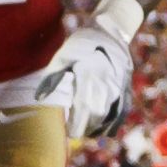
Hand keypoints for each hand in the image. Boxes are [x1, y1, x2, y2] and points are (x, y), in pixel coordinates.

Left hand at [46, 0, 144, 141]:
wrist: (111, 32)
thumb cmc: (81, 44)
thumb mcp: (63, 56)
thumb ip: (52, 77)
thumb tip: (40, 99)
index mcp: (90, 74)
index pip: (84, 106)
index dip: (77, 123)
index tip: (68, 132)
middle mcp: (107, 81)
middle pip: (98, 113)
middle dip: (86, 127)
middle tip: (75, 134)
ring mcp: (119, 86)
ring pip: (111, 114)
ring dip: (98, 127)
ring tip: (86, 133)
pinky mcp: (126, 88)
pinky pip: (122, 111)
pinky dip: (114, 123)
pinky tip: (104, 131)